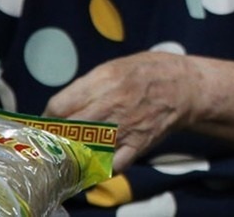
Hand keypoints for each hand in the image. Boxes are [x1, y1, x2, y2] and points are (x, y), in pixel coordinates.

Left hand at [43, 50, 194, 169]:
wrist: (186, 86)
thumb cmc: (149, 71)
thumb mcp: (115, 66)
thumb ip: (89, 85)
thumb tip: (62, 105)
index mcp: (103, 80)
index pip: (59, 105)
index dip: (47, 117)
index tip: (47, 122)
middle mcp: (111, 104)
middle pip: (68, 128)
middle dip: (56, 136)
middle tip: (54, 139)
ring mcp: (125, 126)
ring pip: (86, 148)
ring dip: (74, 152)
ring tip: (70, 151)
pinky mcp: (138, 143)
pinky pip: (113, 165)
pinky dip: (101, 168)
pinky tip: (95, 162)